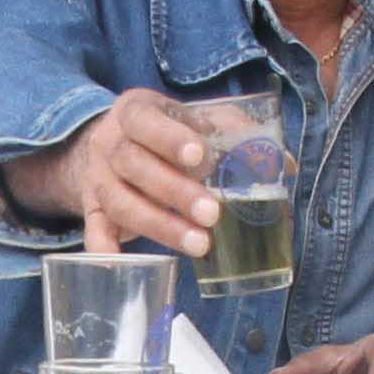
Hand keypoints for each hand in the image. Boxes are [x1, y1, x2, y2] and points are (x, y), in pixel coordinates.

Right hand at [0, 88, 220, 255]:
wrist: (117, 145)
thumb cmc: (170, 133)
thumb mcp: (199, 119)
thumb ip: (236, 133)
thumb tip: (280, 165)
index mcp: (135, 110)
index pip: (145, 120)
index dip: (169, 138)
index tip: (199, 156)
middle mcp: (109, 142)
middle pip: (132, 163)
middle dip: (174, 190)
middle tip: (212, 213)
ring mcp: (98, 177)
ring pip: (119, 201)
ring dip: (159, 225)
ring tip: (199, 244)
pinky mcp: (92, 208)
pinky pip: (94, 228)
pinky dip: (103, 246)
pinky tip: (121, 262)